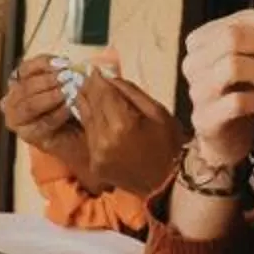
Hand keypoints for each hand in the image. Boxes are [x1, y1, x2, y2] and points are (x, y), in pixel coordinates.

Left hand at [4, 57, 179, 195]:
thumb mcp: (157, 112)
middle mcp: (104, 139)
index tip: (95, 69)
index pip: (102, 93)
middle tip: (90, 77)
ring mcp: (97, 153)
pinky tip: (95, 113)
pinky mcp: (94, 163)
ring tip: (90, 91)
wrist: (166, 184)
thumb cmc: (168, 146)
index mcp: (123, 124)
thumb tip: (109, 77)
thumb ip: (130, 92)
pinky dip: (90, 122)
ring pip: (86, 119)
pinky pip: (89, 135)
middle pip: (90, 104)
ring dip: (86, 103)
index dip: (97, 79)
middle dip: (89, 88)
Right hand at [179, 12, 253, 172]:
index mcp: (201, 40)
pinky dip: (253, 101)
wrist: (229, 137)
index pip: (239, 19)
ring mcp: (195, 90)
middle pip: (231, 37)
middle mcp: (192, 62)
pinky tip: (253, 104)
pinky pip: (235, 101)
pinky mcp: (204, 118)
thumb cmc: (244, 91)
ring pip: (231, 65)